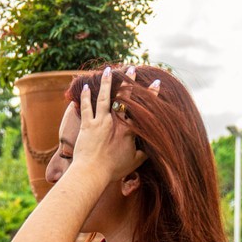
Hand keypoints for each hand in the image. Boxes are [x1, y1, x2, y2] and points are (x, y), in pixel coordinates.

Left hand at [72, 66, 158, 182]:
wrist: (92, 173)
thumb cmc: (112, 170)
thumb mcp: (133, 163)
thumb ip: (143, 155)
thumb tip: (152, 150)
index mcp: (129, 131)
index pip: (142, 109)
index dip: (150, 95)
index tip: (156, 83)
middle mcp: (116, 122)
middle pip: (124, 98)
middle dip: (129, 82)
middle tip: (132, 68)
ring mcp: (101, 122)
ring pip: (105, 97)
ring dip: (107, 82)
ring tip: (109, 70)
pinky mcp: (87, 125)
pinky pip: (87, 107)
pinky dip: (86, 96)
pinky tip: (86, 86)